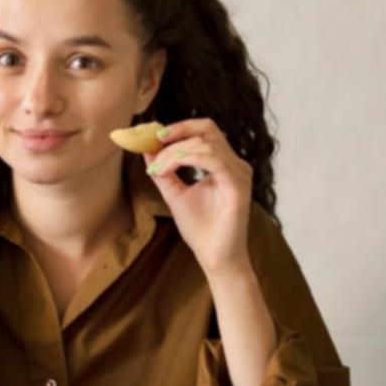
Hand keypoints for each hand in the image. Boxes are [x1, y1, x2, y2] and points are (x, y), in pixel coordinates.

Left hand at [143, 118, 254, 278]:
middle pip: (208, 129)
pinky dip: (188, 158)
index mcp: (224, 164)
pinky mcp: (238, 187)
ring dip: (175, 151)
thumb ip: (164, 171)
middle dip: (176, 133)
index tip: (153, 136)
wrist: (214, 258)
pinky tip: (170, 167)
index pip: (206, 130)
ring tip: (158, 168)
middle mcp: (235, 165)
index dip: (180, 127)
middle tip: (153, 144)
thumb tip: (147, 149)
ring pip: (207, 144)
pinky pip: (214, 161)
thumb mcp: (175, 194)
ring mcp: (239, 175)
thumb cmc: (201, 230)